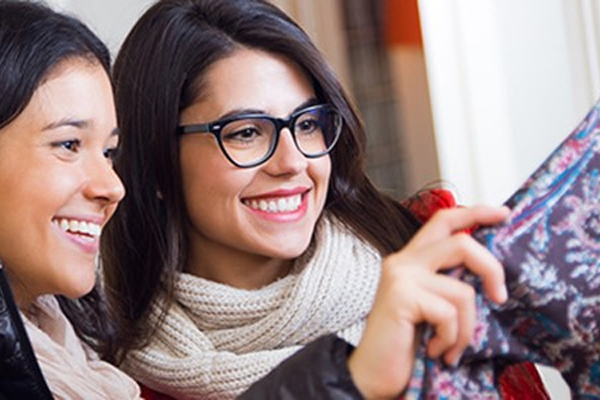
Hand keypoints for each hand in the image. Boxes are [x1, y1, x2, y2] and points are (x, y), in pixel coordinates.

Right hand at [348, 205, 508, 398]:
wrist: (373, 374)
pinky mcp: (401, 296)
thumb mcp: (433, 307)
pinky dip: (451, 339)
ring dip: (466, 328)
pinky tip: (435, 350)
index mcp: (411, 259)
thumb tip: (490, 276)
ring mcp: (401, 276)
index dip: (475, 212)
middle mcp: (403, 261)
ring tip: (450, 347)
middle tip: (500, 297)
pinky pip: (449, 314)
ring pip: (462, 290)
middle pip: (461, 242)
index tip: (503, 214)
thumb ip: (450, 283)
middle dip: (491, 269)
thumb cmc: (405, 344)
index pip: (443, 220)